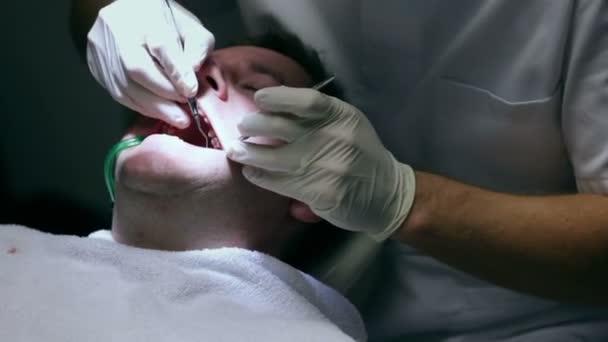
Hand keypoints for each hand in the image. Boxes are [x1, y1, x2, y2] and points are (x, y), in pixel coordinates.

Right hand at [87, 0, 214, 127]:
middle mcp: (117, 28)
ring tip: (175, 117)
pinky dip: (140, 105)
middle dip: (164, 94)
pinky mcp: (95, 63)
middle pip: (136, 67)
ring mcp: (101, 46)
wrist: (130, 12)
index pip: (161, 44)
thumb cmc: (165, 22)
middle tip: (185, 112)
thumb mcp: (190, 27)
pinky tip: (157, 111)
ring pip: (124, 84)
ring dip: (153, 106)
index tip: (191, 91)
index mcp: (145, 13)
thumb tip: (191, 77)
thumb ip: (197, 48)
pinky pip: (116, 91)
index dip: (176, 72)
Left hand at [227, 86, 415, 240]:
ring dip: (248, 153)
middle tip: (242, 127)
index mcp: (342, 116)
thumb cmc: (362, 155)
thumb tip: (273, 108)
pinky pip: (279, 183)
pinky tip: (251, 173)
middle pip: (282, 127)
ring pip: (273, 157)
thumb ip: (318, 116)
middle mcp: (333, 138)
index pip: (306, 100)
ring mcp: (325, 167)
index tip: (259, 99)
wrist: (387, 194)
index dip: (278, 97)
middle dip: (254, 125)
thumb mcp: (349, 125)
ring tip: (236, 150)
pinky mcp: (318, 192)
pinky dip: (260, 176)